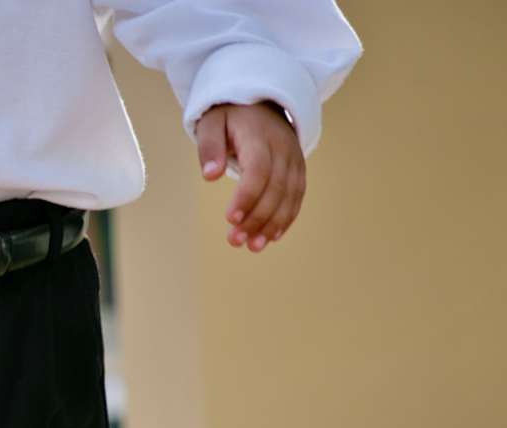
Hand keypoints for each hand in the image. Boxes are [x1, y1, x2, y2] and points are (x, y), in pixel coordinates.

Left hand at [196, 102, 305, 251]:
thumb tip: (209, 175)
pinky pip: (297, 196)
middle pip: (275, 187)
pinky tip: (271, 237)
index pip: (258, 169)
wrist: (261, 102)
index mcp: (259, 136)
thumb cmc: (230, 115)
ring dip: (273, 224)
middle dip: (257, 218)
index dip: (246, 196)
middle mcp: (282, 148)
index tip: (230, 219)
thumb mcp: (211, 123)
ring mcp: (294, 159)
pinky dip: (286, 218)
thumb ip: (209, 147)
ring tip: (253, 246)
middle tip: (235, 241)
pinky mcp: (298, 169)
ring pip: (289, 195)